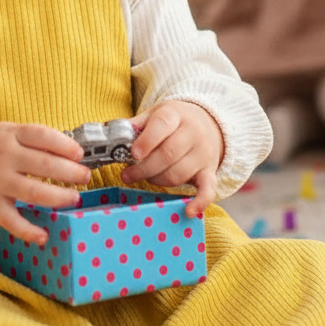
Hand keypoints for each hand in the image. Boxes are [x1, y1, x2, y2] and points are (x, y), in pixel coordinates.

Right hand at [0, 122, 90, 243]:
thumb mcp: (6, 131)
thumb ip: (32, 139)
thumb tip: (68, 152)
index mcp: (10, 134)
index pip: (42, 136)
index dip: (65, 145)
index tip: (79, 154)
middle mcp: (4, 157)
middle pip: (44, 164)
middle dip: (70, 172)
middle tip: (85, 177)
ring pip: (34, 192)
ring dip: (58, 197)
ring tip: (74, 198)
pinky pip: (11, 220)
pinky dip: (28, 230)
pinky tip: (43, 235)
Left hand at [120, 101, 223, 216]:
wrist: (207, 123)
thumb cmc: (174, 121)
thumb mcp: (155, 114)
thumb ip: (137, 125)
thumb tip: (115, 137)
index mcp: (175, 115)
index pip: (162, 125)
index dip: (147, 141)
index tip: (133, 154)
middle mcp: (192, 133)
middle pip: (168, 154)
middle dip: (144, 168)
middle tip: (127, 175)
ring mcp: (203, 153)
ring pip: (178, 174)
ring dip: (157, 181)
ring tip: (146, 177)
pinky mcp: (209, 171)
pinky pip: (208, 189)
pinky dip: (199, 201)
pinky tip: (188, 211)